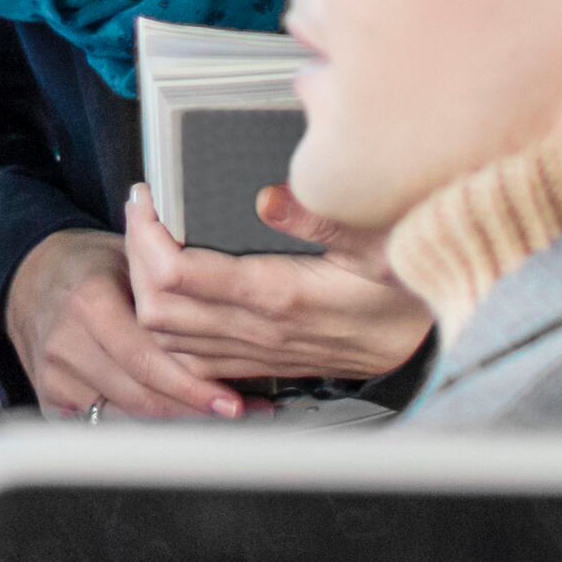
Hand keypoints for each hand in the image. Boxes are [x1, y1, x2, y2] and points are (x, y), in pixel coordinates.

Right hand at [2, 226, 240, 418]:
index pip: (146, 359)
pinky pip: (105, 424)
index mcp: (89, 303)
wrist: (29, 279)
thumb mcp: (127, 257)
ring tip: (220, 419)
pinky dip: (143, 424)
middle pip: (140, 396)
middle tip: (242, 413)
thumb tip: (228, 305)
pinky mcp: (51, 399)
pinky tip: (176, 421)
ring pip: (126, 417)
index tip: (232, 403)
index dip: (191, 388)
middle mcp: (67, 343)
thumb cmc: (87, 268)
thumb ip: (167, 284)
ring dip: (176, 422)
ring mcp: (56, 376)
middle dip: (195, 411)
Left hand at [120, 189, 430, 385]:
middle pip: (157, 307)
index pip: (177, 274)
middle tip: (141, 211)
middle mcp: (257, 331)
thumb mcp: (379, 241)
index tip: (146, 196)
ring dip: (145, 291)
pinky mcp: (262, 364)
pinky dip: (167, 329)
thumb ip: (322, 219)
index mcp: (277, 295)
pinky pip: (192, 359)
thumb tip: (268, 196)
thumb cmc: (408, 291)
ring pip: (166, 338)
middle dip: (135, 255)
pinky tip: (170, 294)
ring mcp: (256, 353)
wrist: (427, 347)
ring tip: (149, 243)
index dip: (147, 234)